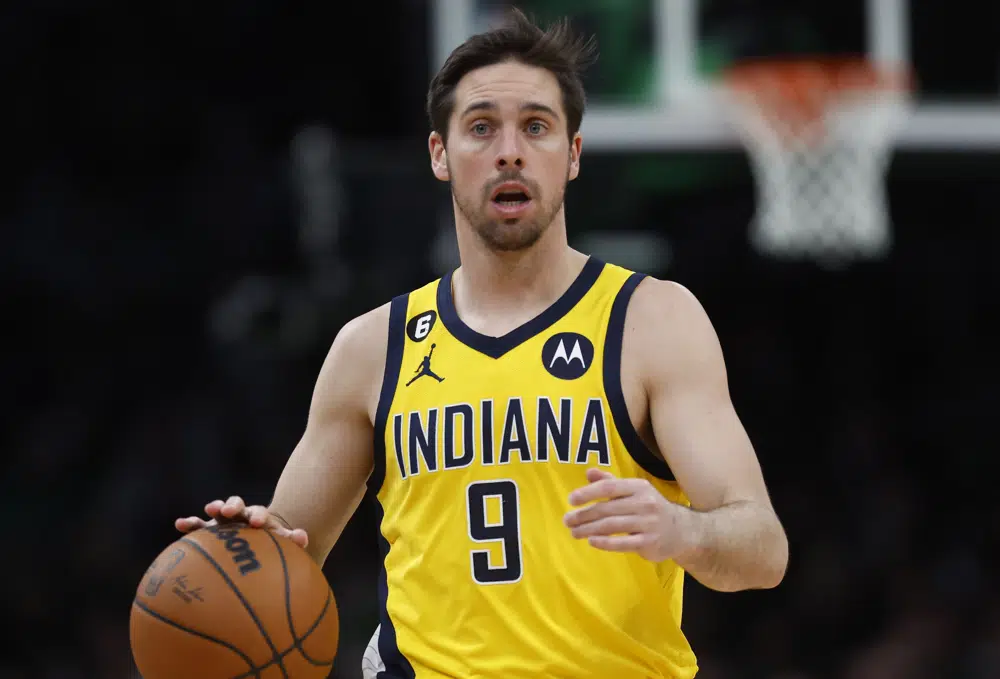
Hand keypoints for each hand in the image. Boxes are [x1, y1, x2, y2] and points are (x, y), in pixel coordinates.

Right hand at [175, 496, 308, 548]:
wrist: (258, 548)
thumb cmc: (270, 549)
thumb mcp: (282, 546)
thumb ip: (291, 541)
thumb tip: (302, 537)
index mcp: (259, 519)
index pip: (259, 513)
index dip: (258, 516)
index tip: (257, 523)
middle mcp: (241, 516)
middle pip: (237, 506)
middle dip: (233, 506)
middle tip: (229, 511)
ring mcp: (224, 522)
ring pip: (218, 511)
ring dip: (214, 508)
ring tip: (209, 510)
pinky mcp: (208, 531)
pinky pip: (197, 526)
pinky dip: (190, 523)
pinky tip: (179, 523)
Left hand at [564, 468, 696, 562]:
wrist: (682, 530)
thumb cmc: (649, 508)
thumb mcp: (633, 491)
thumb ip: (610, 482)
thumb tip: (589, 472)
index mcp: (638, 487)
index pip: (609, 487)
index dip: (588, 493)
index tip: (571, 500)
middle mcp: (644, 503)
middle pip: (607, 509)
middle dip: (584, 515)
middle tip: (567, 520)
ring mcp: (648, 523)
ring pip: (612, 526)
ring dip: (589, 529)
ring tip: (574, 532)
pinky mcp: (650, 542)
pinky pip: (623, 543)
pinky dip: (605, 542)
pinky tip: (592, 541)